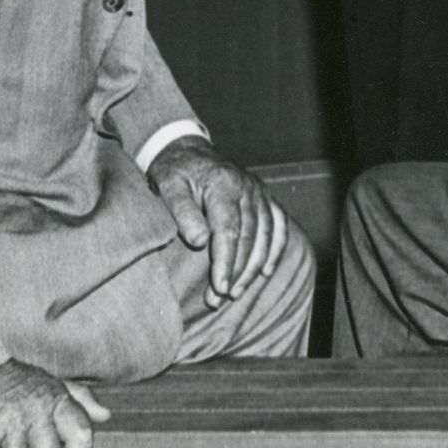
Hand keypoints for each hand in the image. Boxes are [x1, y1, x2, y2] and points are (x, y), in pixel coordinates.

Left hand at [147, 137, 287, 305]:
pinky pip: (278, 224)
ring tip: (237, 292)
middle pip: (249, 237)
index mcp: (223, 184)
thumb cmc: (175, 172)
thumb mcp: (168, 186)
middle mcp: (247, 187)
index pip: (229, 230)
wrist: (187, 149)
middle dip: (236, 271)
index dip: (225, 262)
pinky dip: (276, 248)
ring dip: (253, 267)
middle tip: (220, 298)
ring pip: (265, 235)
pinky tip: (266, 271)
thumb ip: (182, 212)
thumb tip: (199, 240)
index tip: (218, 288)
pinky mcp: (264, 196)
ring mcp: (258, 191)